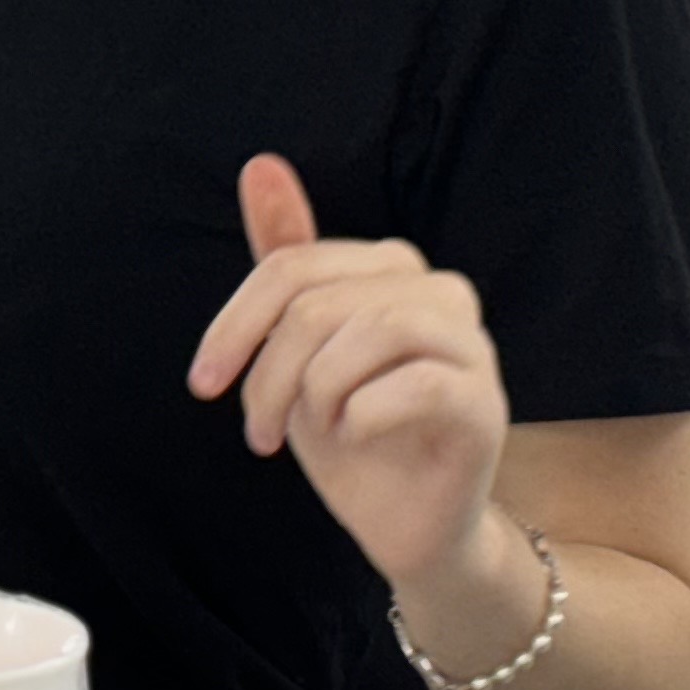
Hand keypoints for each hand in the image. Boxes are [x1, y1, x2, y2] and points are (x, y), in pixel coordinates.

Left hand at [186, 155, 509, 596]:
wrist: (407, 525)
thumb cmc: (351, 429)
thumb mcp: (299, 348)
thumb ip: (285, 262)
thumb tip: (260, 164)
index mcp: (391, 266)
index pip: (292, 267)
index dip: (235, 325)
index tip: (203, 385)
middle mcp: (440, 290)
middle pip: (319, 303)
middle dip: (269, 374)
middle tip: (257, 433)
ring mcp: (472, 345)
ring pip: (369, 332)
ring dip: (318, 395)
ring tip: (313, 434)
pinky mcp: (485, 402)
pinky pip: (414, 385)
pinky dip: (363, 417)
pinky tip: (356, 438)